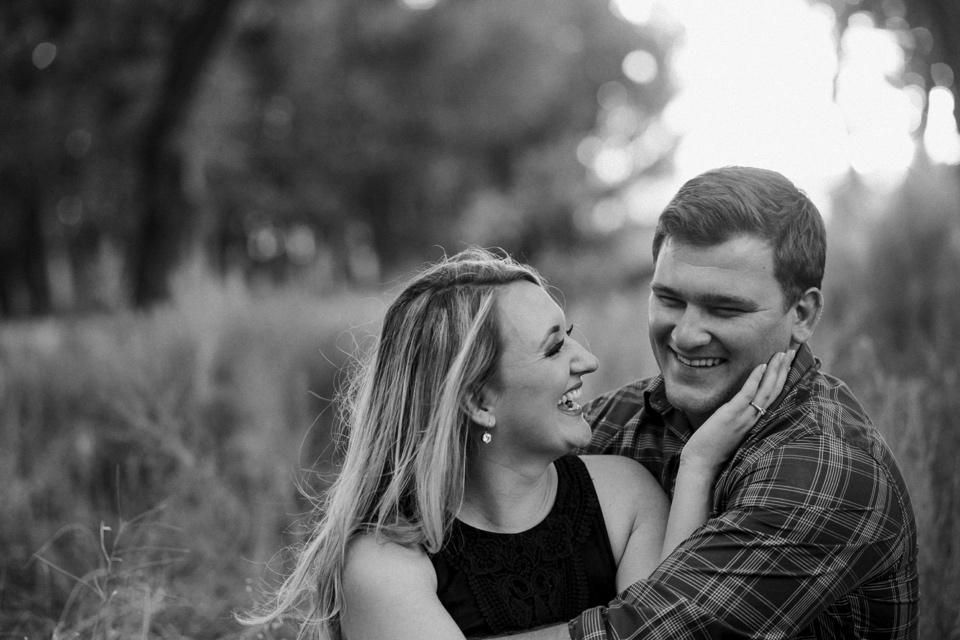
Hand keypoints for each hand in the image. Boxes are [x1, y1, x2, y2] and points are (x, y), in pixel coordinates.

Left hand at [681, 350, 794, 473]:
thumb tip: (741, 404)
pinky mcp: (731, 416)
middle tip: (791, 350)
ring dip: (774, 371)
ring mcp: (744, 418)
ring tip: (781, 354)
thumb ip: (740, 417)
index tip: (788, 362)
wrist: (701, 465)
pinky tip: (760, 366)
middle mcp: (755, 420)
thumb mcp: (732, 430)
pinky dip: (755, 380)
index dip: (783, 379)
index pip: (775, 397)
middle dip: (784, 370)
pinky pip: (747, 395)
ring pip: (766, 392)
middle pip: (775, 391)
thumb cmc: (714, 449)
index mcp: (757, 422)